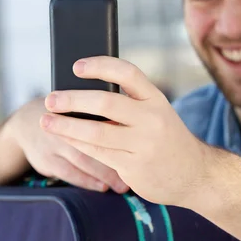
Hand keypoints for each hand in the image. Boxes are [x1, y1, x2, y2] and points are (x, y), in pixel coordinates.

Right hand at [8, 97, 128, 192]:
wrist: (26, 122)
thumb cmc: (63, 112)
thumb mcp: (78, 104)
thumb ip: (100, 108)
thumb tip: (130, 121)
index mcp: (73, 103)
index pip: (101, 113)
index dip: (120, 128)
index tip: (139, 143)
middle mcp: (62, 120)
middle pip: (93, 136)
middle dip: (116, 154)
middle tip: (136, 168)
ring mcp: (52, 142)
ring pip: (83, 158)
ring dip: (104, 173)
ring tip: (122, 185)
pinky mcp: (46, 160)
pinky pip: (69, 173)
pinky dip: (87, 181)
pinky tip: (102, 186)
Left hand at [40, 56, 207, 205]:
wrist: (194, 174)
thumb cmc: (165, 136)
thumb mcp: (157, 111)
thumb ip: (129, 102)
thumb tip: (81, 92)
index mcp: (156, 98)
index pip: (127, 72)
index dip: (100, 66)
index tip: (76, 66)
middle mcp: (151, 118)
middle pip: (106, 102)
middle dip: (73, 100)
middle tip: (50, 99)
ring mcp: (143, 144)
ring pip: (97, 132)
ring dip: (66, 126)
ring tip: (46, 121)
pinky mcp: (133, 166)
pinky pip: (98, 153)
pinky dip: (76, 143)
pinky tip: (63, 136)